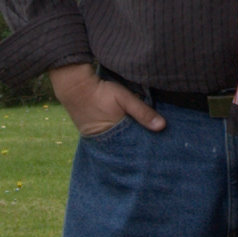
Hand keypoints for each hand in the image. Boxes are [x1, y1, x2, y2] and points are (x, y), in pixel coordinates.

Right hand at [50, 62, 165, 137]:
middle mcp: (106, 142)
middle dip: (138, 147)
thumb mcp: (124, 99)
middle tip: (154, 149)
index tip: (160, 147)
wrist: (74, 87)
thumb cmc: (101, 92)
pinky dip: (118, 139)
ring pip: (118, 145)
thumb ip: (142, 111)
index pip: (136, 147)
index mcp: (115, 136)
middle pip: (127, 148)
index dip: (147, 146)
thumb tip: (163, 126)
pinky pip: (110, 140)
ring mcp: (98, 139)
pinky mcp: (93, 134)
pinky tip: (127, 136)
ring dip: (128, 142)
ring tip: (143, 143)